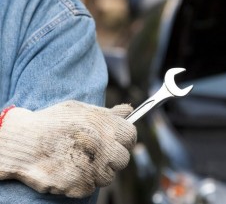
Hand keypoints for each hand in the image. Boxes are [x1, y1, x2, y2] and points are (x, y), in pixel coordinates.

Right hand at [0, 100, 136, 197]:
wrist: (24, 141)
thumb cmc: (52, 122)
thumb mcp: (80, 109)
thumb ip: (108, 113)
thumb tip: (129, 111)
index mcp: (104, 125)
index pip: (131, 136)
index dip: (125, 139)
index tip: (116, 141)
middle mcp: (103, 145)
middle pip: (123, 158)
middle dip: (112, 157)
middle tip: (95, 153)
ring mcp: (92, 166)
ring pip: (109, 176)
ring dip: (97, 171)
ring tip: (79, 161)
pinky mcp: (80, 184)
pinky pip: (91, 187)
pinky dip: (82, 182)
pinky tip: (69, 170)